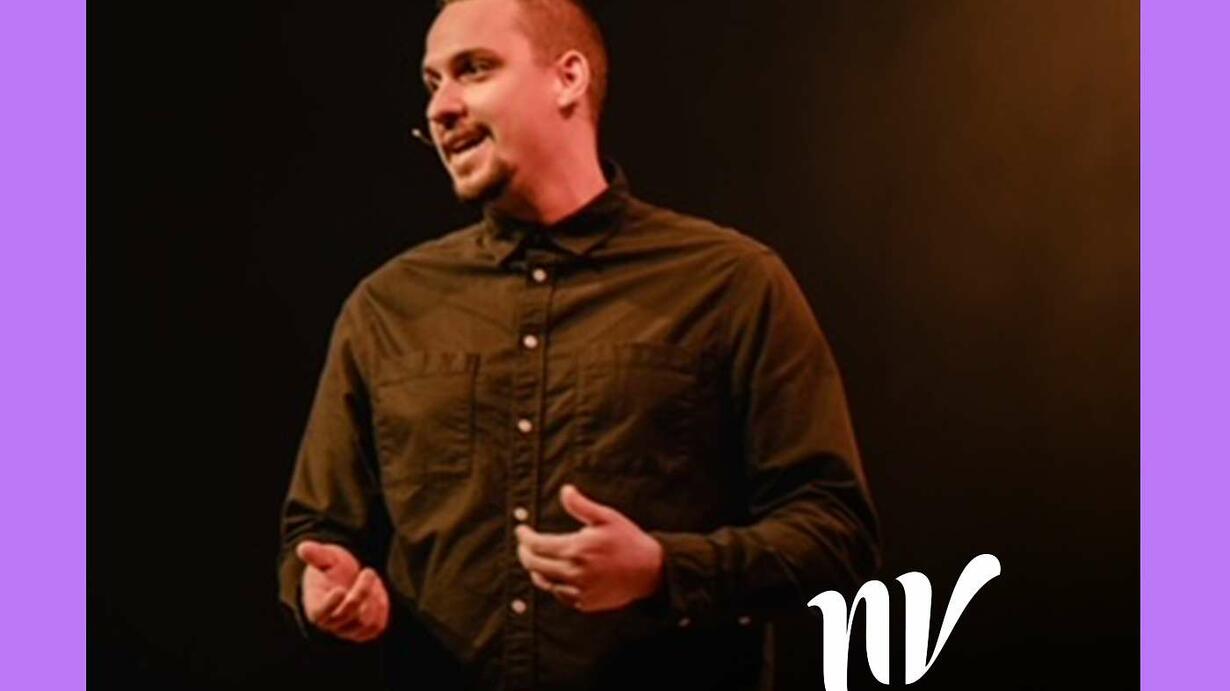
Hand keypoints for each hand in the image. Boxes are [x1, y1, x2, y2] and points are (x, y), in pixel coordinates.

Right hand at [296, 540, 389, 641]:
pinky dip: (381, 607)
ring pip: (365, 622)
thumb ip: (316, 555)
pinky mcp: (365, 631)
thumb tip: (303, 547)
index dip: (330, 604)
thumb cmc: (331, 570)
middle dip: (361, 591)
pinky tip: (377, 591)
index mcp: (315, 606)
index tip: (340, 589)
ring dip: (373, 599)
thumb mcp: (325, 558)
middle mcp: (331, 623)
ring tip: (371, 580)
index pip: (320, 614)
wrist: (344, 580)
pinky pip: (377, 626)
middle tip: (368, 571)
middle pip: (348, 614)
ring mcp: (348, 630)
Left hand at [515, 484, 663, 612]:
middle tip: (523, 544)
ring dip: (535, 570)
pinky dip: (552, 584)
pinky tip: (553, 575)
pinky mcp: (585, 602)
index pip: (537, 545)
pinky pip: (560, 595)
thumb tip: (564, 490)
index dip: (524, 537)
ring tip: (533, 559)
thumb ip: (581, 506)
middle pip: (535, 565)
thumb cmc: (628, 541)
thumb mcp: (607, 517)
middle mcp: (574, 572)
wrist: (651, 571)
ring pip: (544, 582)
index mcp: (576, 549)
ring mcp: (579, 590)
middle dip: (524, 553)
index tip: (521, 530)